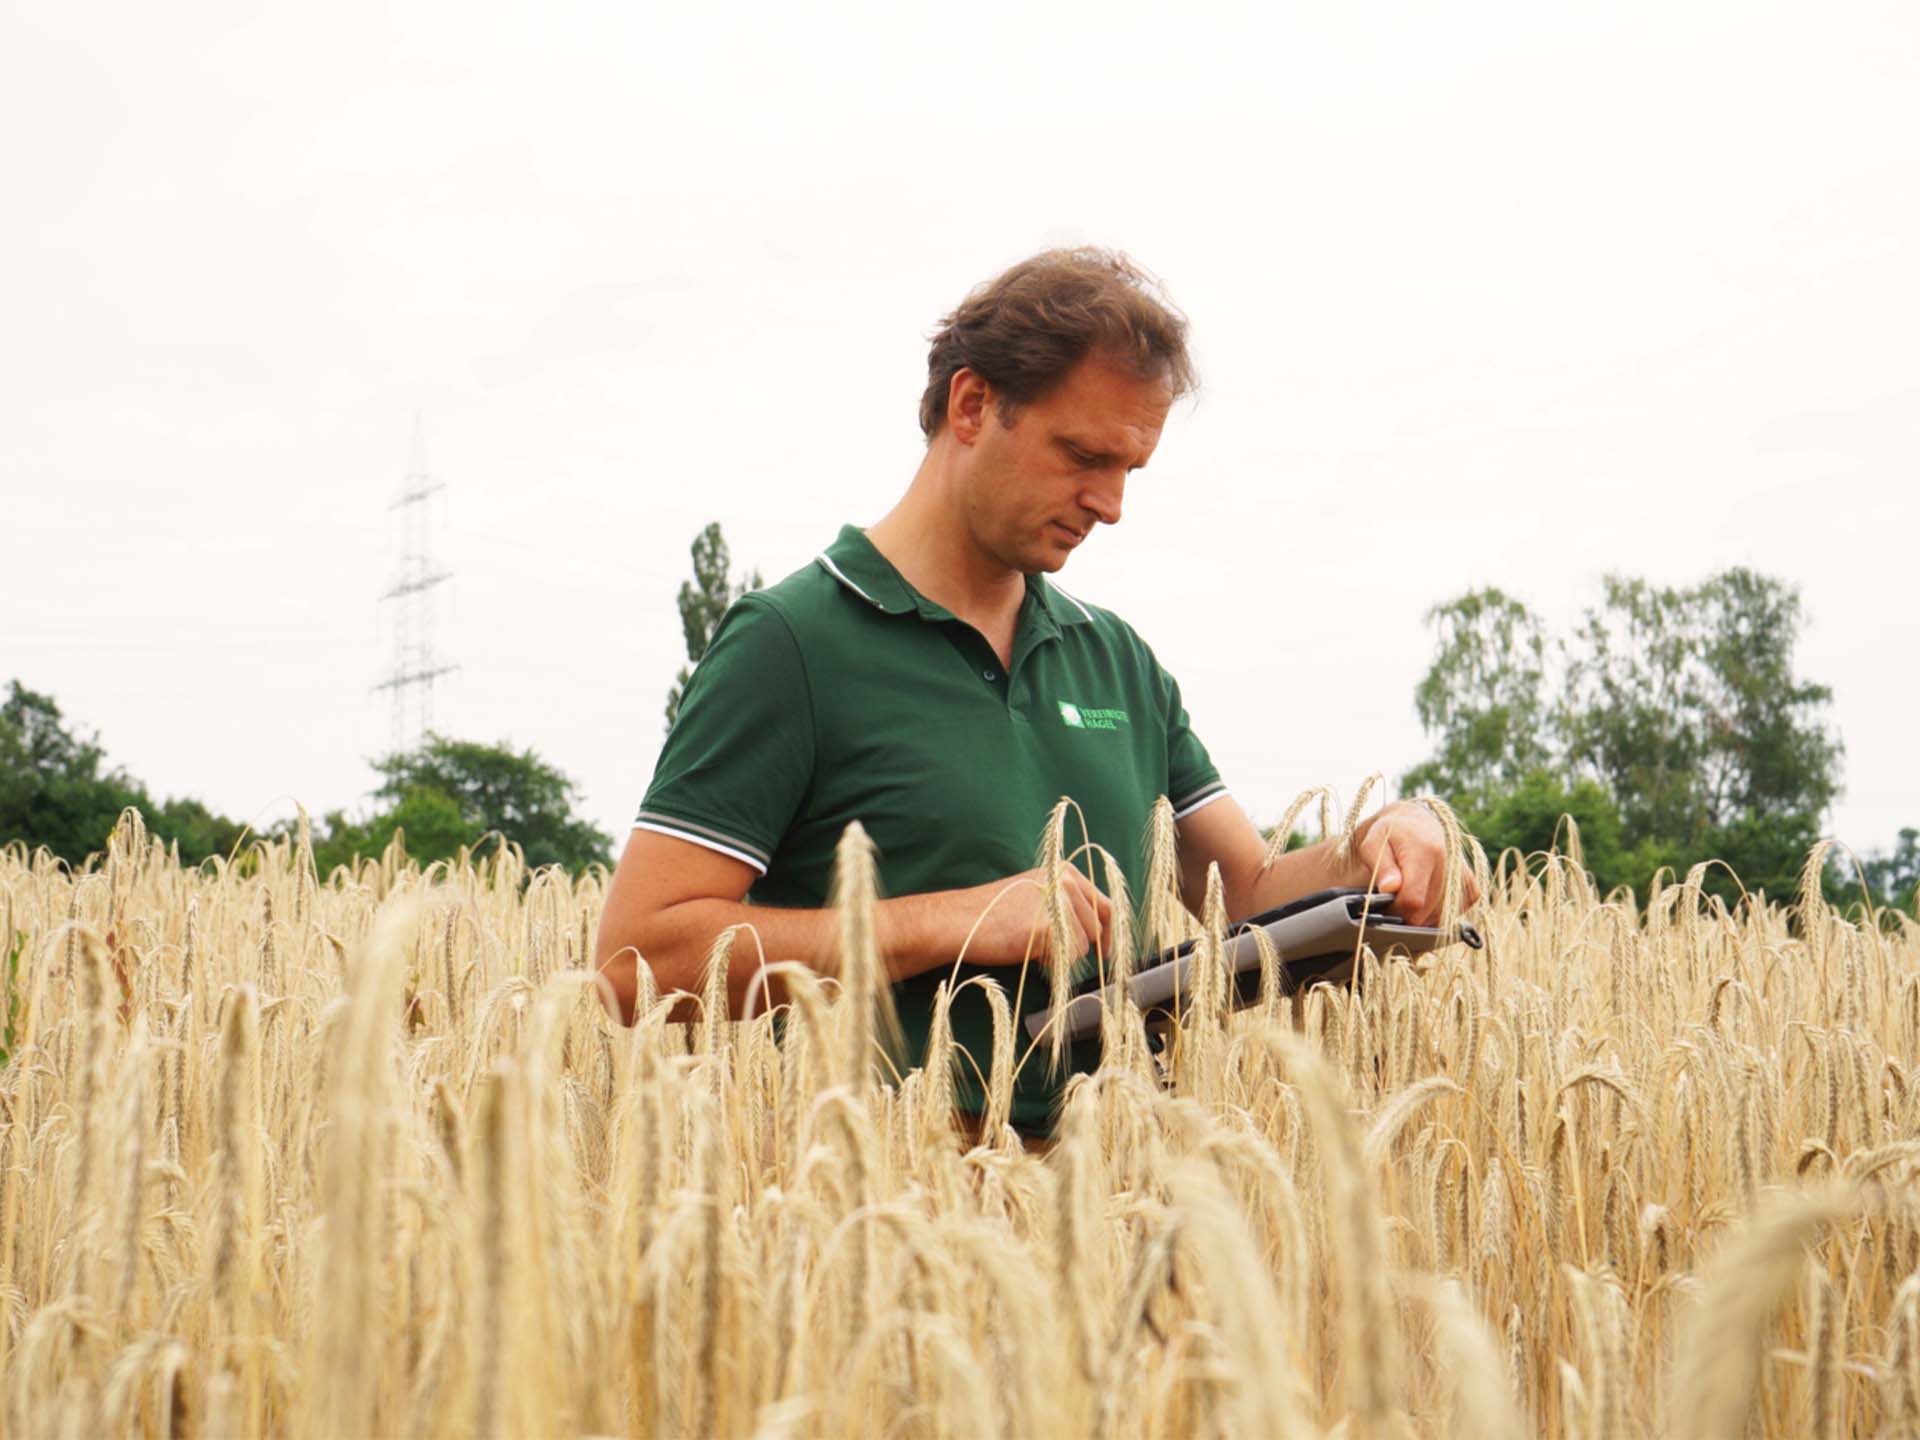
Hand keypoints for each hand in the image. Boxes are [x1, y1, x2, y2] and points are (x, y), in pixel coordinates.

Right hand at [940, 865, 1113, 967]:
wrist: (961, 921)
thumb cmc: (994, 913)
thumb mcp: (1036, 895)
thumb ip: (1066, 906)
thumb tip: (1097, 935)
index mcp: (1064, 872)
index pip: (1105, 905)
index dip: (1109, 932)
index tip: (1105, 951)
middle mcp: (1066, 883)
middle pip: (1095, 929)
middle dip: (1079, 946)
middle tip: (1048, 949)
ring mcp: (1059, 904)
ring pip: (1083, 947)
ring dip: (1062, 955)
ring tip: (1032, 945)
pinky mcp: (1051, 927)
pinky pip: (1068, 958)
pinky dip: (1052, 962)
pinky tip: (1030, 950)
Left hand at [1350, 801, 1481, 927]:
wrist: (1418, 827)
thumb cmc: (1390, 836)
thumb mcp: (1373, 843)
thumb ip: (1380, 866)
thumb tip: (1390, 888)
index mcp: (1426, 851)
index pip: (1413, 900)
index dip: (1395, 909)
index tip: (1383, 903)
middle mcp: (1451, 864)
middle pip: (1425, 914)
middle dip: (1405, 913)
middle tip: (1393, 898)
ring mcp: (1464, 879)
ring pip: (1438, 919)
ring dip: (1420, 915)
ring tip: (1409, 893)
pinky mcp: (1472, 889)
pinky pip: (1452, 916)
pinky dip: (1435, 913)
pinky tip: (1425, 897)